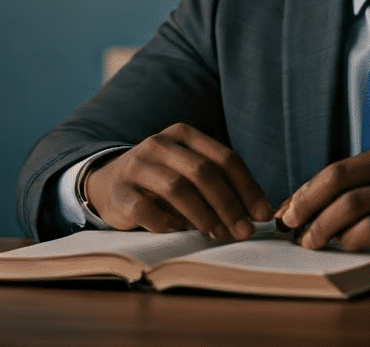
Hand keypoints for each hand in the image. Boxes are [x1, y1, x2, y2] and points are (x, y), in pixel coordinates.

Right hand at [83, 122, 273, 240]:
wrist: (107, 183)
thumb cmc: (161, 180)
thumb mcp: (189, 171)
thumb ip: (219, 183)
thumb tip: (258, 213)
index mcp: (184, 134)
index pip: (225, 158)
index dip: (248, 188)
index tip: (263, 214)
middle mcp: (159, 144)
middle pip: (203, 173)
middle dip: (229, 205)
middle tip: (244, 231)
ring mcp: (136, 166)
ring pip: (178, 189)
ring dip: (203, 215)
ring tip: (218, 235)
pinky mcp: (119, 192)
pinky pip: (147, 210)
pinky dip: (167, 223)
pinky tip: (178, 231)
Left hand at [275, 141, 369, 262]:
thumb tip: (318, 206)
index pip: (338, 168)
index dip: (307, 190)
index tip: (288, 210)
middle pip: (338, 179)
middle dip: (306, 203)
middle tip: (290, 225)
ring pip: (353, 204)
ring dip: (324, 226)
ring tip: (311, 241)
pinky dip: (354, 238)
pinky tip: (347, 245)